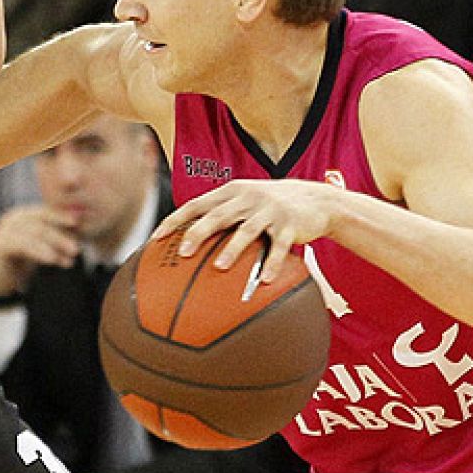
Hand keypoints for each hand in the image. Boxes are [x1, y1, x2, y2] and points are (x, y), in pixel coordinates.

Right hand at [0, 206, 79, 294]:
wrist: (4, 282)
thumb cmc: (26, 262)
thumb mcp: (44, 245)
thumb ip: (57, 234)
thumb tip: (80, 221)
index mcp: (21, 214)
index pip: (44, 212)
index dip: (61, 217)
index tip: (78, 223)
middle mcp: (11, 218)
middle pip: (41, 223)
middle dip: (61, 236)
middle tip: (76, 249)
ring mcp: (4, 231)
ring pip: (35, 234)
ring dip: (55, 246)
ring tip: (70, 258)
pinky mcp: (1, 245)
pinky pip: (25, 246)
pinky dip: (41, 253)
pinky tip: (53, 260)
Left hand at [151, 180, 337, 282]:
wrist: (316, 199)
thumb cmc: (270, 206)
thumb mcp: (244, 202)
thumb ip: (220, 215)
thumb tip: (184, 242)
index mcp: (231, 192)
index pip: (196, 204)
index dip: (175, 220)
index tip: (156, 238)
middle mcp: (248, 197)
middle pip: (218, 215)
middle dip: (198, 233)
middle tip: (182, 252)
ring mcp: (270, 211)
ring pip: (247, 230)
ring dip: (232, 249)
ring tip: (220, 267)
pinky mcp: (290, 225)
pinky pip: (280, 247)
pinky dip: (272, 263)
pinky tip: (265, 280)